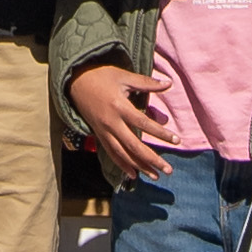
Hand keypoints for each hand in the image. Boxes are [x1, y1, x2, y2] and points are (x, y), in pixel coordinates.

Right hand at [70, 62, 167, 183]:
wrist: (75, 82)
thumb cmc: (102, 76)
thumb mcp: (124, 76)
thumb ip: (146, 83)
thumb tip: (169, 83)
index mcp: (119, 106)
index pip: (143, 123)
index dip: (160, 133)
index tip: (177, 140)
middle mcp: (111, 123)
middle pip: (134, 146)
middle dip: (152, 159)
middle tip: (168, 170)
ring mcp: (104, 131)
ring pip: (122, 154)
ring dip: (139, 166)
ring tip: (155, 175)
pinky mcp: (98, 135)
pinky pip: (111, 153)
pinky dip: (122, 165)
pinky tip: (133, 175)